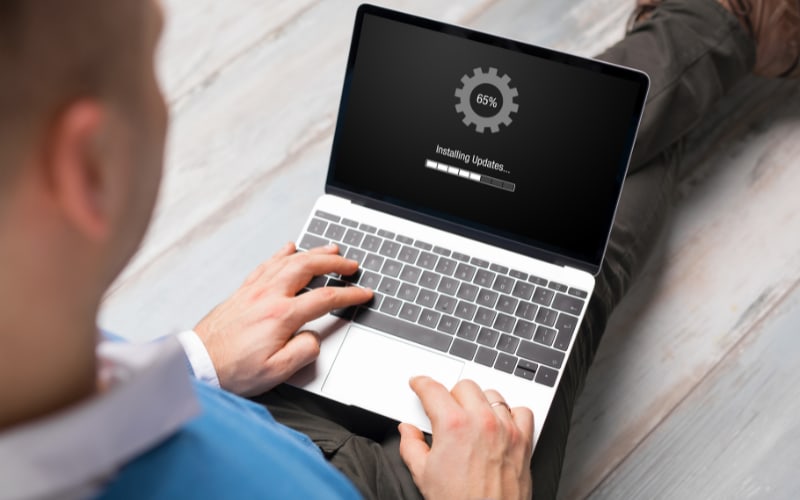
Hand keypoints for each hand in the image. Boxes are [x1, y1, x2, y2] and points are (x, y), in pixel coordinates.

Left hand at [194, 242, 371, 395]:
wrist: (197, 364)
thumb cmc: (232, 371)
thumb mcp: (276, 372)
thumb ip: (303, 352)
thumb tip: (315, 337)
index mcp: (280, 316)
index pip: (325, 299)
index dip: (349, 294)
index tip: (363, 293)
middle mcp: (267, 297)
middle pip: (308, 267)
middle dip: (334, 263)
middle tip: (351, 264)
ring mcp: (253, 291)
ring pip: (288, 261)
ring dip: (312, 253)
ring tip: (330, 250)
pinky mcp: (242, 292)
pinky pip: (266, 265)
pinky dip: (281, 254)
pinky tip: (288, 248)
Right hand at [398, 376, 533, 499]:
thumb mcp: (423, 474)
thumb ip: (411, 446)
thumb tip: (408, 432)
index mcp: (453, 425)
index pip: (433, 389)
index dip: (422, 384)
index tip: (420, 384)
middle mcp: (481, 421)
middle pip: (464, 386)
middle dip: (451, 395)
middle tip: (445, 410)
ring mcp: (505, 429)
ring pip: (492, 395)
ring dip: (480, 402)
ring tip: (471, 418)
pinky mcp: (523, 441)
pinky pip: (521, 412)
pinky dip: (511, 414)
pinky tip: (500, 424)